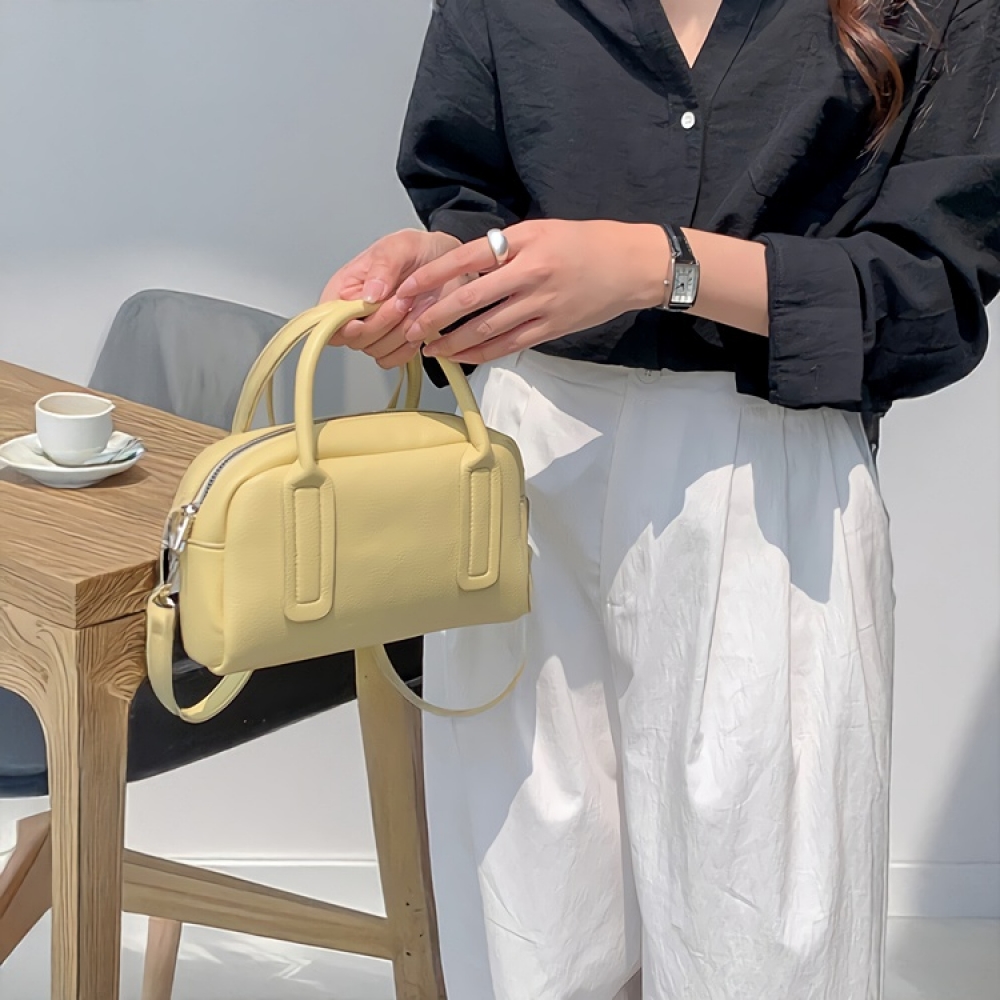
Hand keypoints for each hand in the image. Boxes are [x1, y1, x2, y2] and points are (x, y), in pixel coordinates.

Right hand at [320, 228, 460, 367]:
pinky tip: (416, 327)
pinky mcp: (391, 343)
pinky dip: (406, 348)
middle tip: (403, 300)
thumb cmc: (415, 251)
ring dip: (400, 333)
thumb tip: (369, 294)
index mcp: (344, 289)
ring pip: (375, 350)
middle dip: (383, 322)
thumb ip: (382, 267)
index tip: (361, 321)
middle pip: (355, 338)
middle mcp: (354, 313)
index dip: (341, 326)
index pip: (328, 319)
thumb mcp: (398, 246)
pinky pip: (391, 358)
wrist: (443, 263)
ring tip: (415, 307)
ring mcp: (373, 330)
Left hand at [395, 220, 667, 363]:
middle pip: (471, 299)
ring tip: (429, 349)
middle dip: (435, 317)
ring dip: (454, 342)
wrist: (631, 266)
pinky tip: (462, 357)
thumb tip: (465, 266)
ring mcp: (542, 305)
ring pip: (487, 328)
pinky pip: (509, 344)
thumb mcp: (541, 230)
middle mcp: (531, 274)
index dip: (431, 277)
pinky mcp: (552, 329)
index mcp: (524, 243)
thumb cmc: (584, 243)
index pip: (465, 259)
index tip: (405, 290)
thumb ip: (504, 248)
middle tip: (409, 328)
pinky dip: (482, 353)